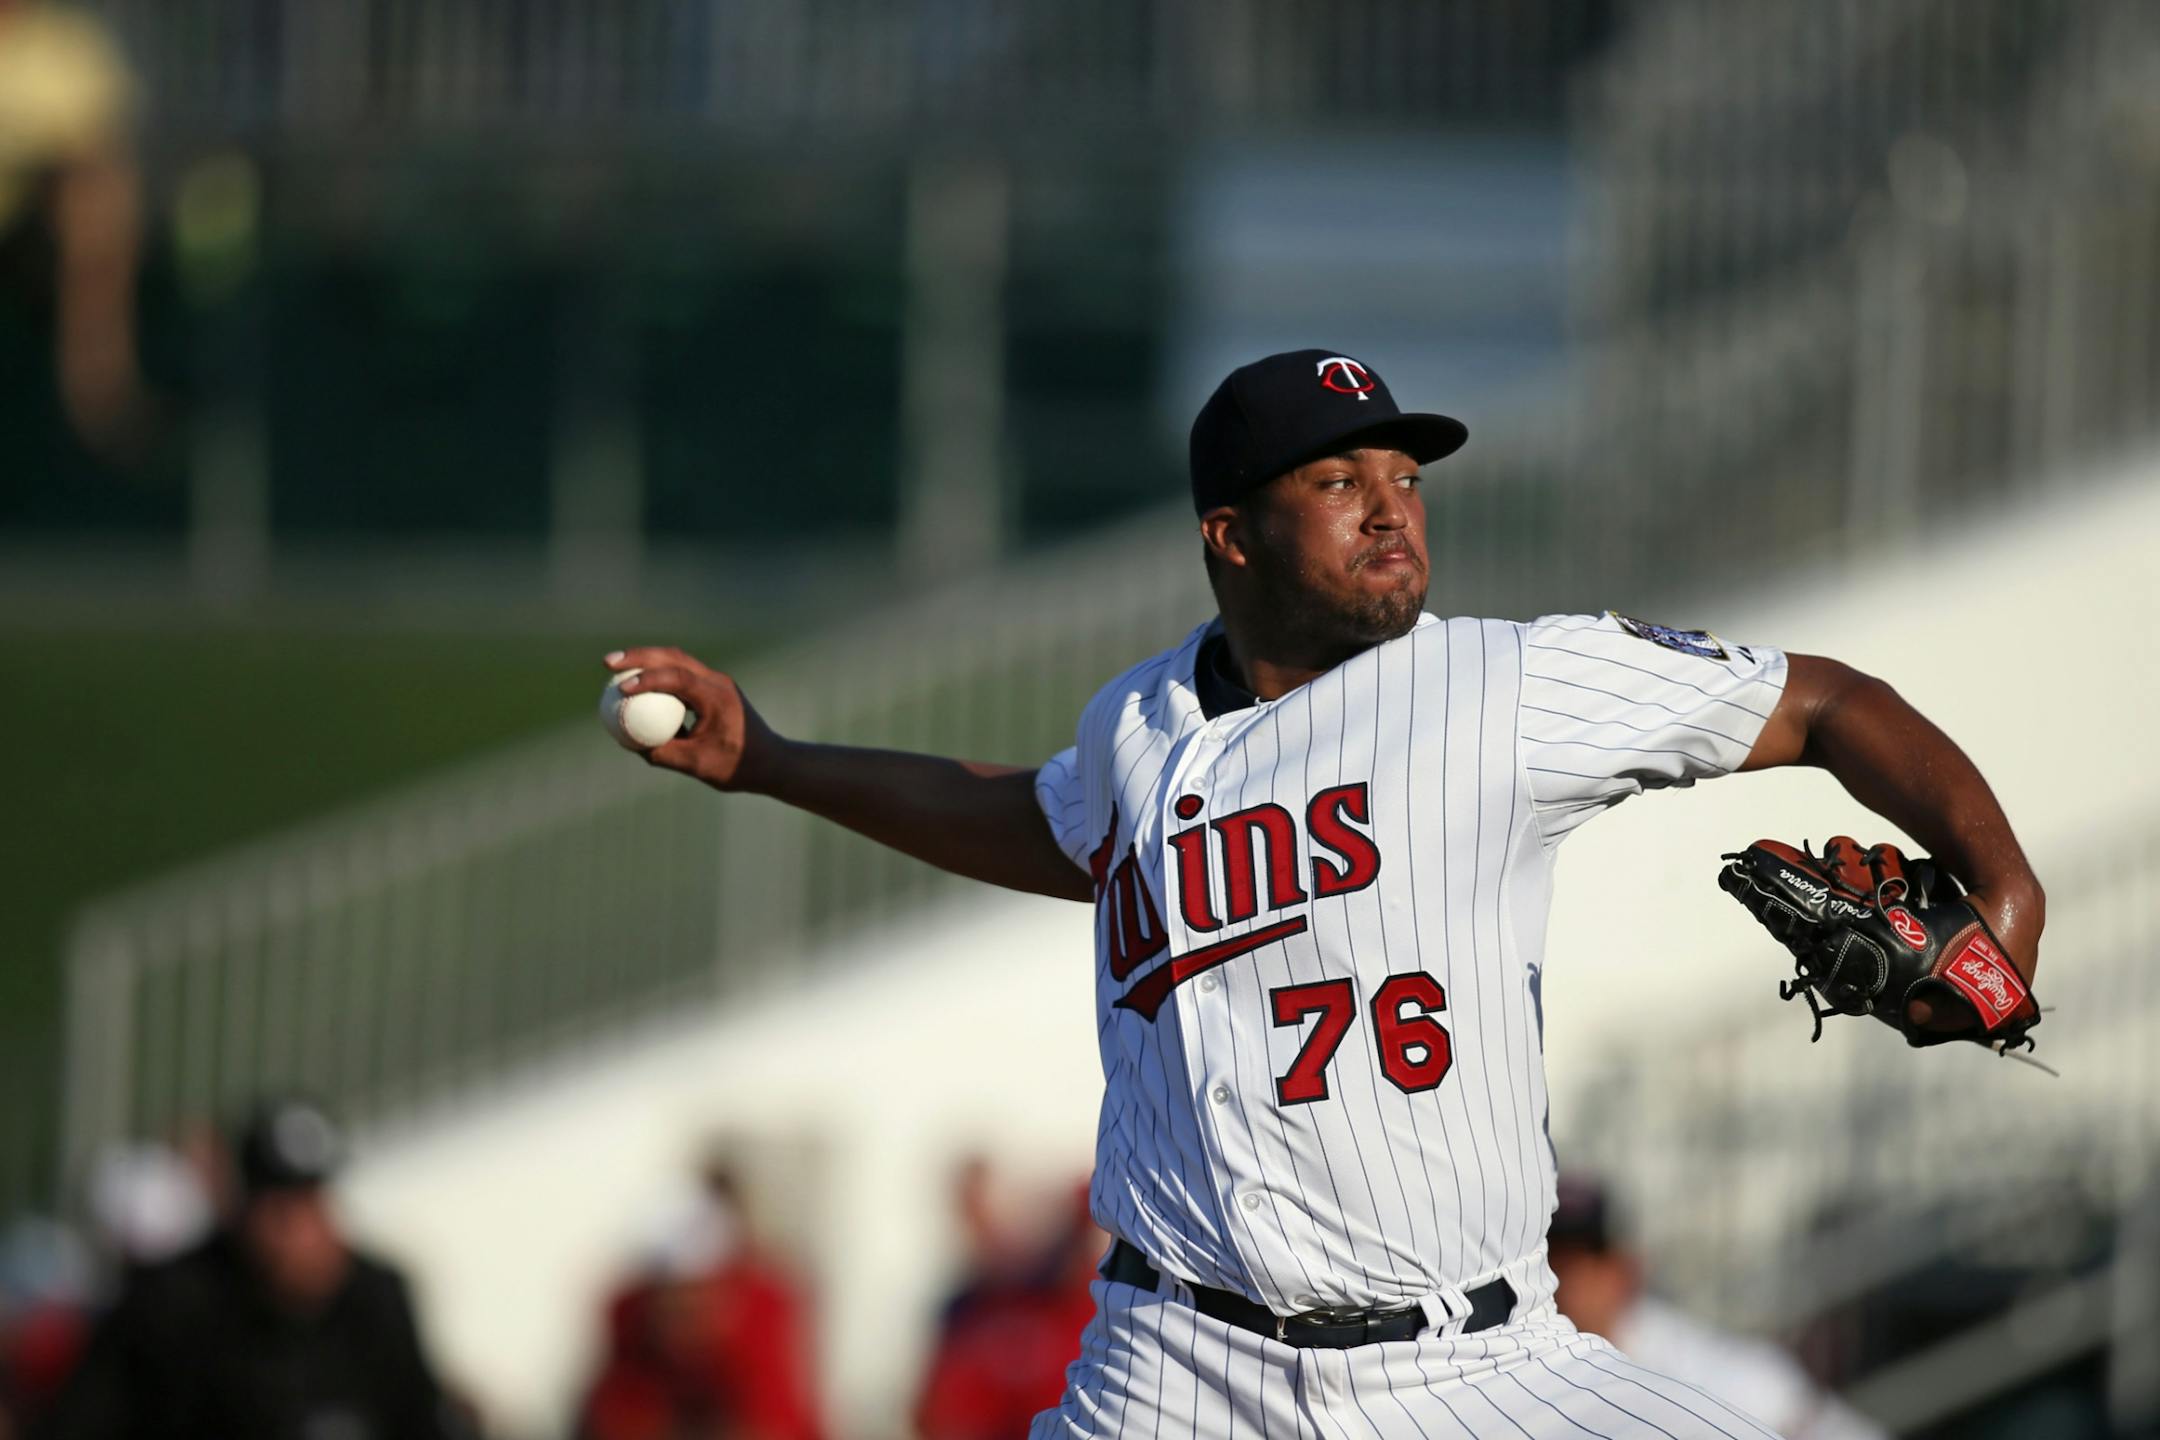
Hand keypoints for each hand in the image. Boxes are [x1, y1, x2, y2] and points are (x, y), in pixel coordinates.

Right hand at [605, 648, 783, 792]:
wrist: (770, 762)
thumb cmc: (737, 766)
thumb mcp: (696, 765)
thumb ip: (663, 753)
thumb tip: (629, 742)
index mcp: (716, 697)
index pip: (678, 677)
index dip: (648, 679)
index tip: (622, 687)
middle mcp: (717, 682)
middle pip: (673, 656)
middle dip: (639, 656)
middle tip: (608, 662)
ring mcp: (716, 682)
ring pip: (676, 660)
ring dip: (647, 660)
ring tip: (615, 666)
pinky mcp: (712, 688)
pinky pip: (681, 674)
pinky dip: (658, 674)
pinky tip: (636, 684)